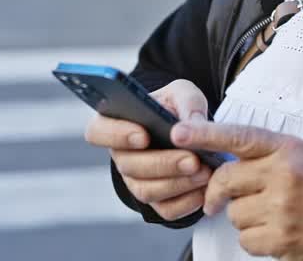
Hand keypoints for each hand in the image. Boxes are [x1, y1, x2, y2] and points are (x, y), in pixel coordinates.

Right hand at [83, 79, 211, 220]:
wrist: (192, 133)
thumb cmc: (178, 108)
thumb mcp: (183, 93)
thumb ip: (187, 102)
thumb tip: (192, 123)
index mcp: (115, 123)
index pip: (98, 131)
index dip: (116, 136)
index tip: (144, 135)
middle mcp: (121, 156)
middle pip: (128, 166)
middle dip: (163, 164)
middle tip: (192, 159)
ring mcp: (135, 181)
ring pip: (146, 191)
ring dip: (177, 183)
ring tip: (204, 172)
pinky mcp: (156, 201)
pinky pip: (166, 209)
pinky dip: (187, 201)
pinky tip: (205, 188)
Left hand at [173, 120, 302, 260]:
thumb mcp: (297, 153)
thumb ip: (260, 154)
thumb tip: (217, 163)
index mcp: (286, 149)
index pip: (239, 137)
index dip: (206, 134)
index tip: (179, 132)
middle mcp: (284, 175)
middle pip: (225, 181)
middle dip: (218, 191)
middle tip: (219, 197)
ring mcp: (282, 209)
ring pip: (234, 214)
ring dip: (244, 216)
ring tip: (270, 212)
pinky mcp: (282, 239)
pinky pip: (245, 239)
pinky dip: (255, 238)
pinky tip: (274, 230)